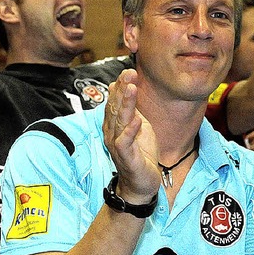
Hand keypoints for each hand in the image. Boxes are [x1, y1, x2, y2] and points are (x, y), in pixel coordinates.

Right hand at [103, 70, 158, 203]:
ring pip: (119, 121)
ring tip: (132, 88)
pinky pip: (125, 142)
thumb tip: (123, 87)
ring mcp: (117, 145)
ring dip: (126, 104)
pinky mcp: (126, 157)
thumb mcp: (138, 125)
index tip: (129, 71)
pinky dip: (130, 131)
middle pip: (115, 107)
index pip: (115, 101)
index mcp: (115, 124)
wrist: (141, 183)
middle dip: (122, 89)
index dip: (121, 86)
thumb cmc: (140, 154)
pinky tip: (136, 120)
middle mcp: (112, 132)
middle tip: (129, 72)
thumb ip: (131, 108)